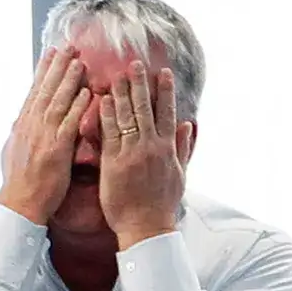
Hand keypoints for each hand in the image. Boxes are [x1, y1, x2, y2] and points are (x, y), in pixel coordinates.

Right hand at [0, 47, 90, 224]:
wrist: (20, 205)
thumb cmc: (20, 184)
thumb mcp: (13, 152)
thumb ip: (20, 133)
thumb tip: (18, 120)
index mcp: (22, 126)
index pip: (34, 92)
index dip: (43, 70)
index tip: (51, 52)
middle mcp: (31, 126)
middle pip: (45, 90)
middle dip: (57, 67)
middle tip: (69, 46)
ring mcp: (43, 137)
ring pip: (56, 102)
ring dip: (68, 80)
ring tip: (79, 61)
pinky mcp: (55, 150)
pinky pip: (68, 124)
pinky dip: (76, 107)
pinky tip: (86, 93)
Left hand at [99, 61, 193, 248]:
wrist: (146, 227)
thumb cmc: (163, 205)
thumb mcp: (180, 175)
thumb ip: (183, 148)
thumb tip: (189, 125)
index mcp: (167, 149)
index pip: (167, 113)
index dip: (165, 91)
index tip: (163, 71)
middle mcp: (151, 147)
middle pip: (145, 108)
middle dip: (140, 83)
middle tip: (135, 63)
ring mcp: (132, 153)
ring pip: (126, 116)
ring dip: (121, 93)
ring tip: (117, 74)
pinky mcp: (114, 162)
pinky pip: (109, 133)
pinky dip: (106, 115)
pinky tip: (102, 99)